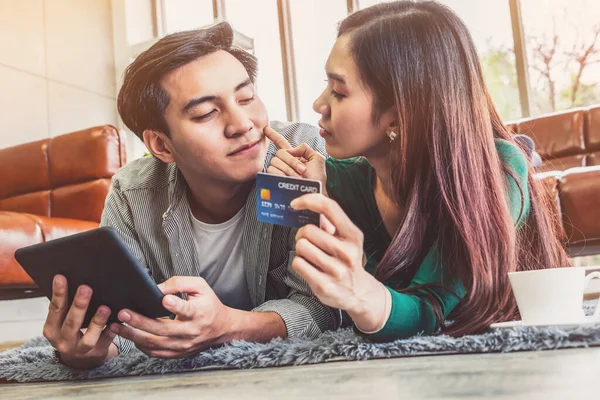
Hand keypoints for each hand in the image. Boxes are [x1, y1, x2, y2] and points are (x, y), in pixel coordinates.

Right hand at [42, 275, 117, 368]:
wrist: (79, 358)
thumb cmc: (71, 330)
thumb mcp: (62, 321)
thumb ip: (65, 306)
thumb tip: (70, 278)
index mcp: (52, 329)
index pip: (55, 309)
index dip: (58, 293)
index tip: (61, 277)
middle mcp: (63, 341)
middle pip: (71, 322)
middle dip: (79, 305)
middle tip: (86, 288)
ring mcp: (79, 350)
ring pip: (88, 337)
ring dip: (97, 322)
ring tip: (105, 307)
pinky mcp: (96, 353)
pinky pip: (105, 343)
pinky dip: (110, 333)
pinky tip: (116, 323)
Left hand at [111, 277, 233, 357]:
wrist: (222, 328)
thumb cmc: (209, 304)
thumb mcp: (200, 286)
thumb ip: (180, 283)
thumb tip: (156, 288)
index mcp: (199, 313)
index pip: (187, 310)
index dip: (176, 306)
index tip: (164, 300)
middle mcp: (191, 331)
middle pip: (163, 329)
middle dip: (140, 321)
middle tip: (123, 313)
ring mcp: (184, 345)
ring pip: (155, 344)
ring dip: (134, 336)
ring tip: (117, 327)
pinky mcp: (178, 353)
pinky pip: (155, 352)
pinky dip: (140, 346)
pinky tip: (129, 336)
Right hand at [264, 126, 326, 191]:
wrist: (314, 192)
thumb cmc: (317, 178)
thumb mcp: (317, 159)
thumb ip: (304, 148)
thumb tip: (290, 150)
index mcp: (294, 155)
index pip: (281, 142)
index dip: (273, 135)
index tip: (266, 128)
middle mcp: (283, 162)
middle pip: (280, 153)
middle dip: (292, 161)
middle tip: (303, 171)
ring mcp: (277, 171)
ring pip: (275, 161)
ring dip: (289, 169)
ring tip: (298, 178)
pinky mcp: (273, 179)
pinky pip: (272, 171)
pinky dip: (282, 174)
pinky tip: (289, 180)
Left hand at [290, 194, 388, 331]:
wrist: (359, 293)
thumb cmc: (348, 261)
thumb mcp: (347, 240)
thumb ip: (331, 224)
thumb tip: (310, 207)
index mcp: (353, 236)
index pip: (329, 208)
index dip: (308, 201)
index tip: (295, 203)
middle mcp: (347, 252)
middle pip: (308, 231)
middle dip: (302, 235)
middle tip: (308, 241)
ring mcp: (336, 270)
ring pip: (301, 247)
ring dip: (301, 250)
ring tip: (310, 256)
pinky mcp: (324, 285)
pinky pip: (298, 263)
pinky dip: (299, 263)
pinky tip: (310, 267)